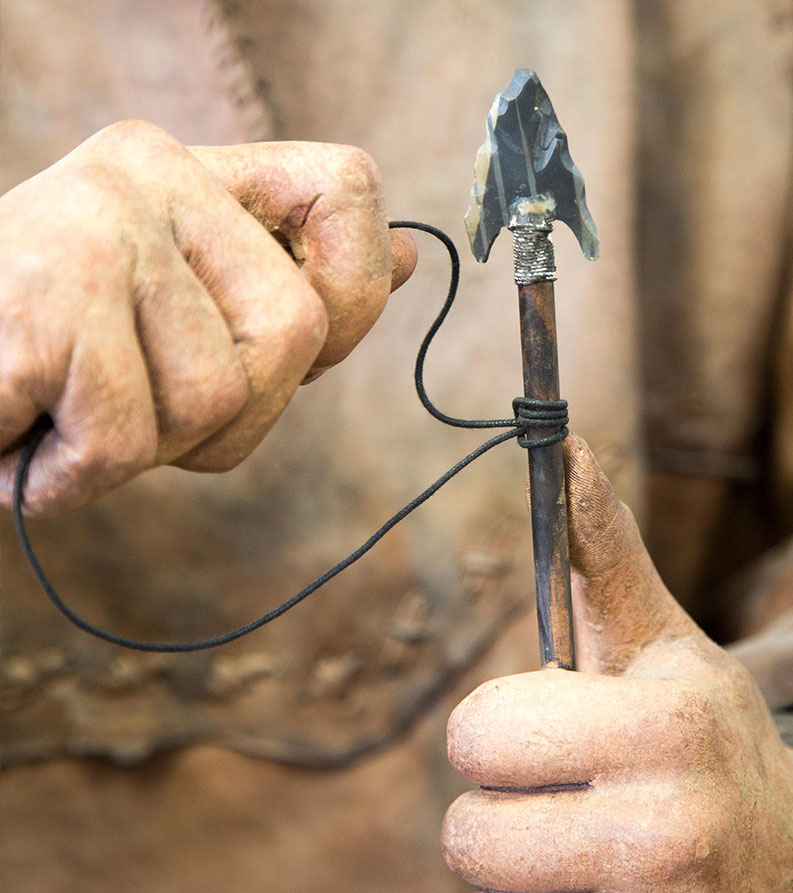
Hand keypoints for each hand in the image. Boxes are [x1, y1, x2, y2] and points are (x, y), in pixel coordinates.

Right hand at [0, 120, 415, 514]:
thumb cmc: (49, 350)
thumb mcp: (182, 305)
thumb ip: (287, 280)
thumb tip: (410, 260)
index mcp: (195, 172)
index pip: (348, 191)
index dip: (353, 289)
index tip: (303, 342)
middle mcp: (148, 175)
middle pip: (295, 334)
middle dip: (236, 415)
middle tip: (140, 409)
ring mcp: (93, 230)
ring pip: (219, 401)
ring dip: (149, 449)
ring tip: (70, 415)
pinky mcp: (40, 305)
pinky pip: (128, 439)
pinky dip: (79, 477)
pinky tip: (26, 440)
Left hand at [443, 435, 792, 892]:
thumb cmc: (706, 736)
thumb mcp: (664, 646)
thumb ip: (604, 554)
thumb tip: (568, 448)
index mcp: (663, 726)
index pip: (478, 733)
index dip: (494, 729)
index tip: (538, 726)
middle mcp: (666, 833)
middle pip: (468, 833)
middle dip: (498, 804)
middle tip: (557, 792)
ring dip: (517, 867)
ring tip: (585, 843)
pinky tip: (598, 890)